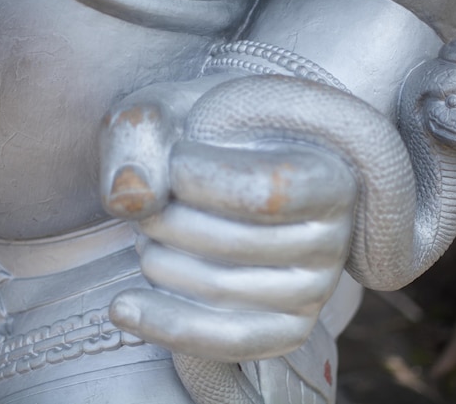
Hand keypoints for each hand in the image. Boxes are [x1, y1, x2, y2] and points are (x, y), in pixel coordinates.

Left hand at [100, 81, 357, 361]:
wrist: (228, 183)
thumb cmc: (205, 144)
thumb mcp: (170, 113)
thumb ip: (140, 138)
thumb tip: (131, 200)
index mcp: (329, 177)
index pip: (269, 192)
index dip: (202, 180)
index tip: (173, 161)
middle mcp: (334, 239)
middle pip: (235, 243)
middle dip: (166, 220)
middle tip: (148, 203)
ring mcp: (316, 290)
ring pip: (220, 289)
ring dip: (158, 261)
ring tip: (147, 235)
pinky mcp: (289, 328)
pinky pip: (230, 341)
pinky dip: (168, 327)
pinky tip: (121, 307)